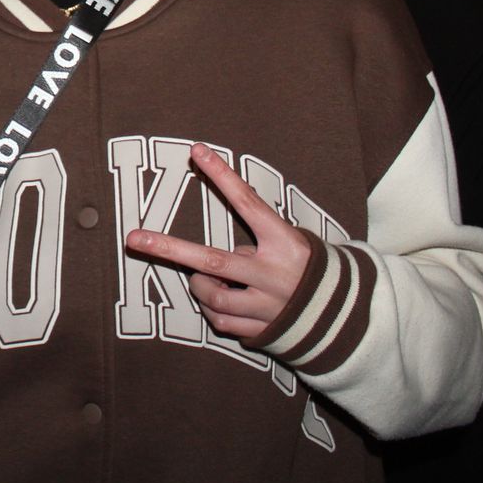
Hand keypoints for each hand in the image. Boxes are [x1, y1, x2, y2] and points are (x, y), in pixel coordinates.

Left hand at [125, 142, 310, 339]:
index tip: (196, 151)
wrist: (347, 318)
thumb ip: (256, 240)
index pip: (248, 203)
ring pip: (213, 297)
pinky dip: (216, 312)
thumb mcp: (292, 242)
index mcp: (285, 243)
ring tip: (209, 280)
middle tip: (134, 238)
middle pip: (212, 260)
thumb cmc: (308, 268)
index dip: (222, 176)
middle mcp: (276, 274)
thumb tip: (210, 259)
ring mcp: (270, 306)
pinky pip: (222, 323)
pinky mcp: (265, 331)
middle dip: (169, 248)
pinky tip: (225, 303)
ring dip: (202, 287)